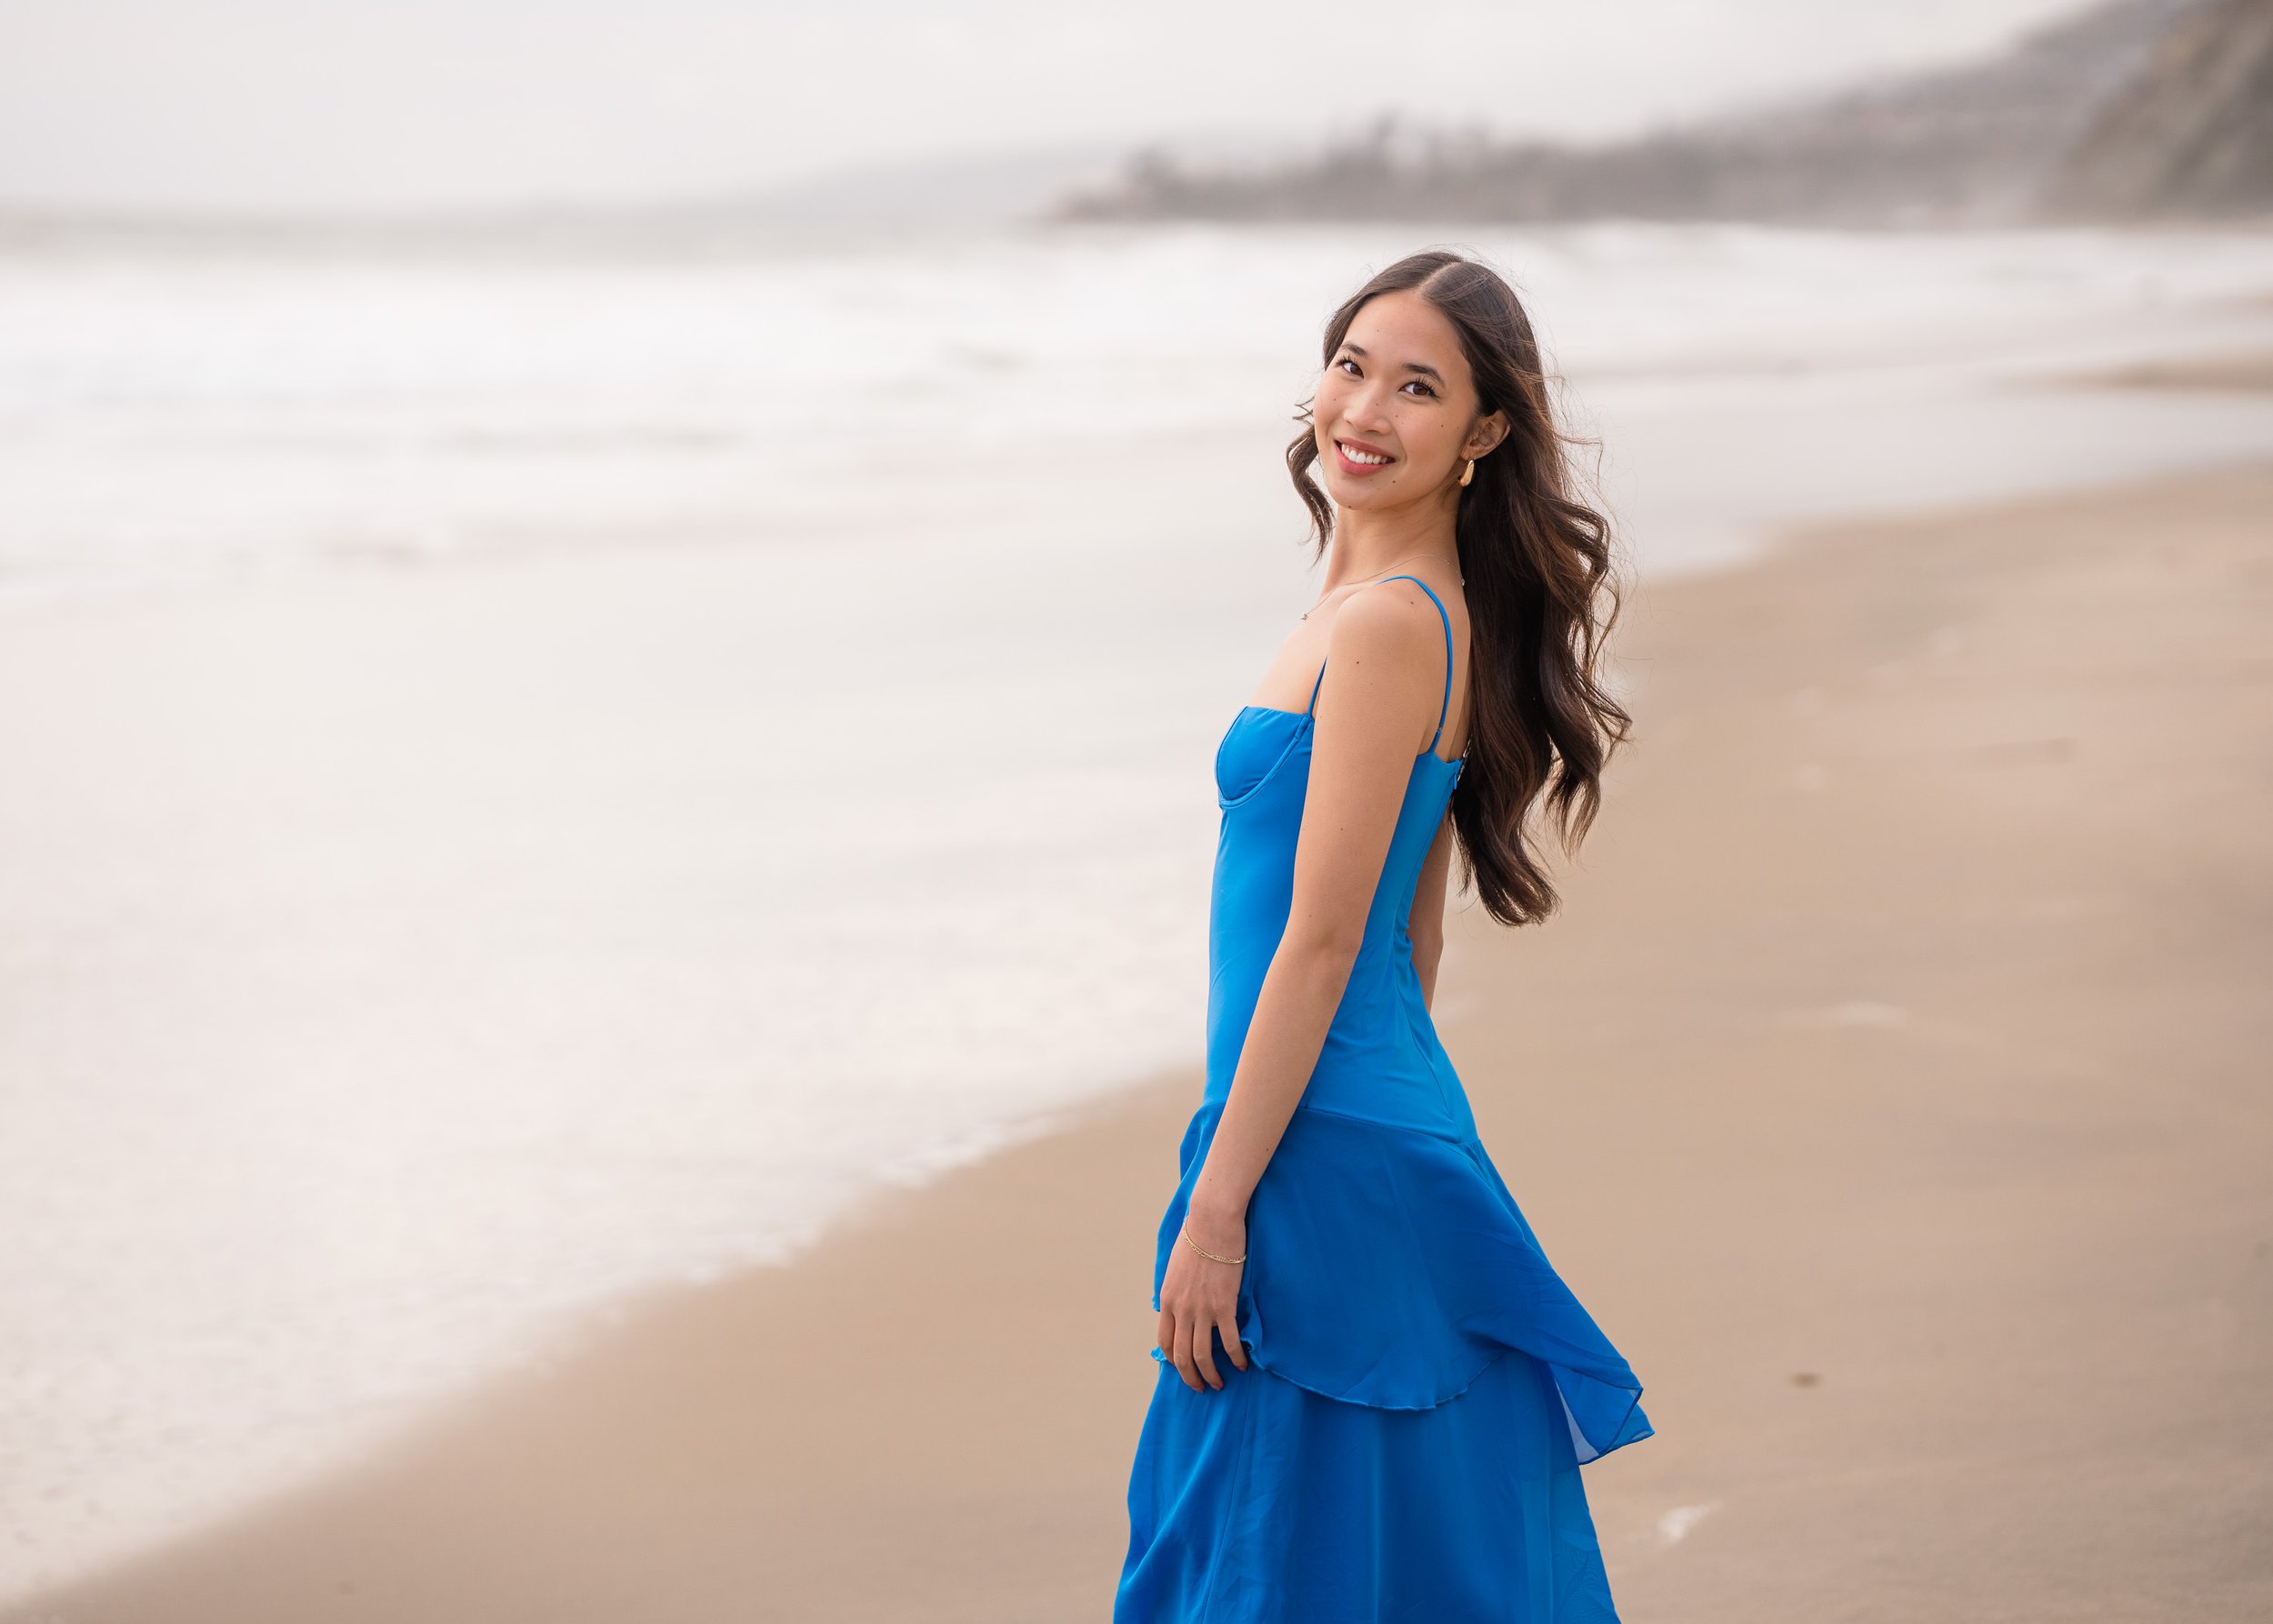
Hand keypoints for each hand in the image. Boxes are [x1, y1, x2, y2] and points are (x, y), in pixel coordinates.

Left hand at [1156, 1206, 1249, 1391]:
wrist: (1212, 1221)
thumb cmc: (1196, 1237)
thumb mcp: (1176, 1266)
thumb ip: (1176, 1289)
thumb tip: (1180, 1303)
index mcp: (1167, 1299)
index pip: (1165, 1341)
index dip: (1173, 1360)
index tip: (1182, 1368)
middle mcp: (1181, 1309)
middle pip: (1181, 1355)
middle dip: (1190, 1376)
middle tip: (1200, 1387)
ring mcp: (1202, 1309)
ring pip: (1202, 1354)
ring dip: (1211, 1375)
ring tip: (1220, 1383)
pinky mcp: (1224, 1305)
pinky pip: (1229, 1340)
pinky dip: (1236, 1357)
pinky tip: (1243, 1365)